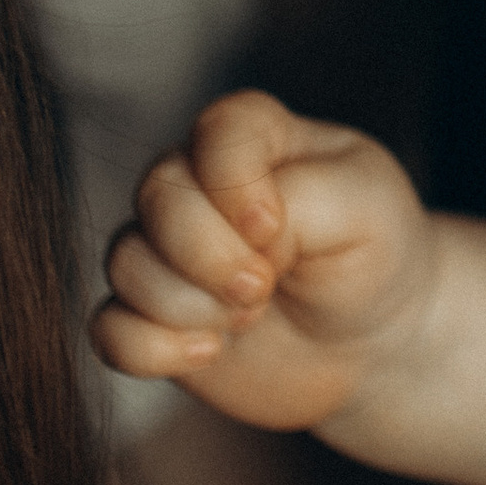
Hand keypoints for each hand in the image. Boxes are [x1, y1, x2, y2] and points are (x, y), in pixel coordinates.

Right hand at [94, 85, 436, 431]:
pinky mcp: (154, 316)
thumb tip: (238, 229)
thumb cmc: (372, 254)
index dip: (235, 184)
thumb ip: (300, 198)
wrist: (375, 340)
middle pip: (156, 197)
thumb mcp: (365, 207)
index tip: (274, 228)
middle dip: (210, 255)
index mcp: (255, 137)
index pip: (215, 131)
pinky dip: (153, 349)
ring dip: (190, 304)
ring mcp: (169, 251)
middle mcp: (198, 184)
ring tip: (250, 315)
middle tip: (265, 286)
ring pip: (126, 263)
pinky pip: (110, 329)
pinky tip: (209, 352)